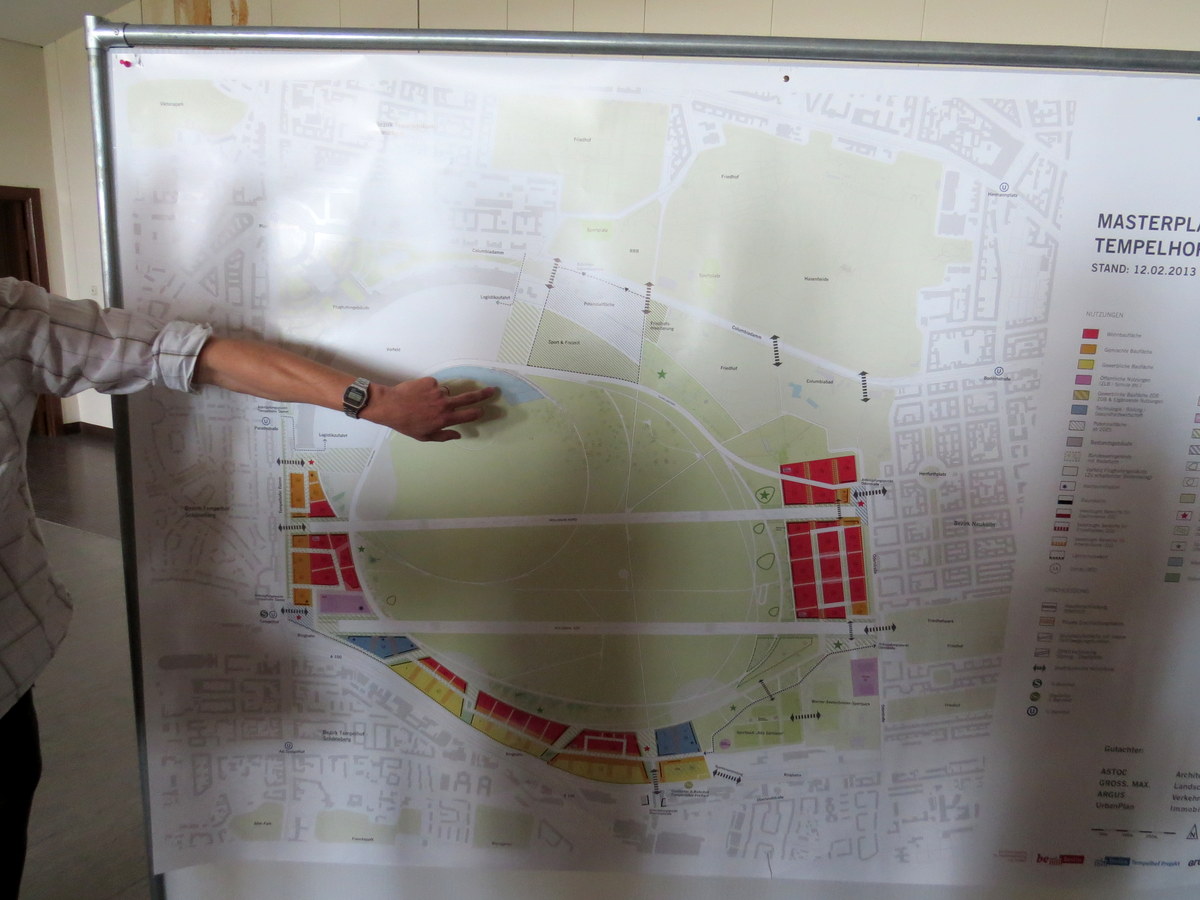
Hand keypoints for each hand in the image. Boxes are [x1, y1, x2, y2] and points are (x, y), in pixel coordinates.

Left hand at [364, 376, 496, 441]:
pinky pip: (435, 385)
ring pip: (447, 392)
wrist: (389, 406)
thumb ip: (444, 436)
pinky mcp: (430, 382)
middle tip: (493, 390)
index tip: (484, 410)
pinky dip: (430, 389)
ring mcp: (437, 392)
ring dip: (441, 396)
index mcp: (444, 419)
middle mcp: (444, 405)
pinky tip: (418, 394)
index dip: (478, 412)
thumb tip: (459, 435)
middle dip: (483, 394)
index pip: (469, 415)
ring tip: (424, 402)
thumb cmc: (406, 424)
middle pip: (469, 398)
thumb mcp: (424, 436)